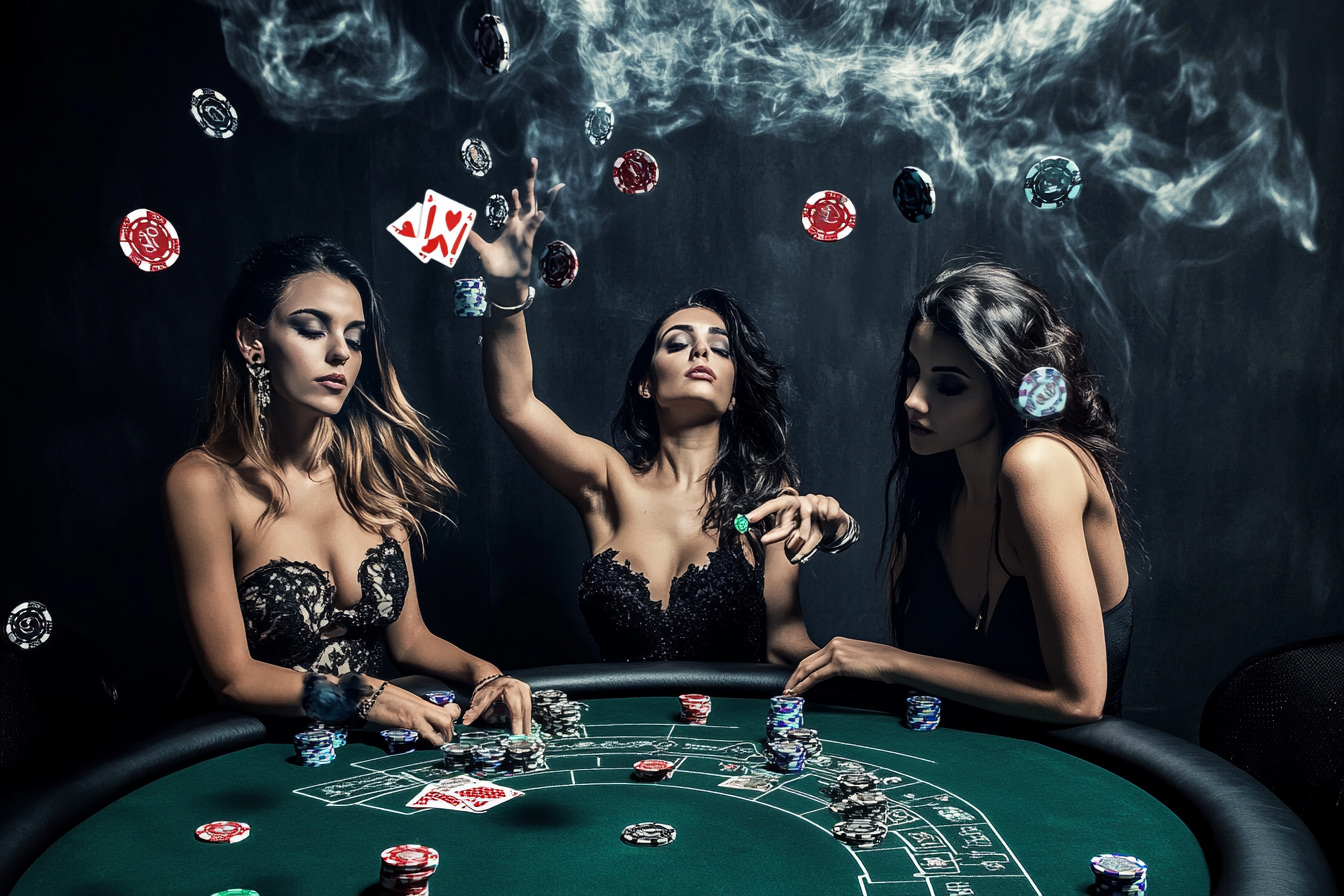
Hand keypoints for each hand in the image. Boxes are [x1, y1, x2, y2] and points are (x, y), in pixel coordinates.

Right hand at [363, 682, 461, 745]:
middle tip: (445, 737)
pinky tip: (431, 743)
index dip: (451, 716)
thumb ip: (414, 709)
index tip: (447, 725)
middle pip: (450, 716)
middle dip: (450, 730)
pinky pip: (430, 732)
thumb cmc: (382, 697)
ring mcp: (418, 712)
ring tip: (439, 742)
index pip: (447, 707)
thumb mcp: (403, 702)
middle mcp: (423, 705)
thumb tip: (420, 720)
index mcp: (421, 701)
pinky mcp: (411, 721)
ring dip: (445, 735)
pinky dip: (434, 740)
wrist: (370, 694)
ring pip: (445, 722)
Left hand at [461, 675, 532, 734]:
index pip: (515, 710)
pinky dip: (526, 718)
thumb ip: (475, 711)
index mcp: (510, 690)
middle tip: (523, 738)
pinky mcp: (527, 693)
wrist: (492, 678)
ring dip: (526, 723)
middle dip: (524, 726)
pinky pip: (529, 708)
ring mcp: (525, 690)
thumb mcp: (481, 700)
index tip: (516, 735)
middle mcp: (520, 689)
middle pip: (525, 710)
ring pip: (528, 710)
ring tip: (525, 735)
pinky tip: (525, 727)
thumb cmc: (488, 689)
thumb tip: (466, 721)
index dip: (516, 723)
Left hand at [466, 157, 563, 284]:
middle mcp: (521, 226)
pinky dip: (537, 219)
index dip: (515, 195)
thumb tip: (458, 228)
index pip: (515, 204)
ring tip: (556, 186)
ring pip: (537, 210)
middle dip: (531, 181)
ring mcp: (526, 232)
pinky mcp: (527, 241)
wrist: (503, 285)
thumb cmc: (494, 268)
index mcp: (511, 225)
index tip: (513, 187)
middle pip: (528, 198)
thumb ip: (472, 237)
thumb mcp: (480, 250)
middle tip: (533, 161)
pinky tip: (541, 211)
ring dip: (546, 198)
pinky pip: (534, 227)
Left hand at [744, 487, 849, 563]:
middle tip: (782, 543)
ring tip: (810, 539)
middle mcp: (798, 501)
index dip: (760, 511)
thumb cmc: (810, 526)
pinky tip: (828, 521)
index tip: (747, 519)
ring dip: (809, 532)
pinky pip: (828, 513)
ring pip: (808, 517)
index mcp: (788, 507)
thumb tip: (789, 558)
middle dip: (781, 531)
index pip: (772, 505)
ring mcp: (814, 499)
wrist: (833, 519)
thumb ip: (792, 542)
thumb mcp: (798, 534)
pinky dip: (828, 520)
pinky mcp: (829, 502)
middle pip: (789, 513)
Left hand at [783, 637, 900, 694]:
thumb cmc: (880, 663)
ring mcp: (835, 652)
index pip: (813, 657)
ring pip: (807, 668)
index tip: (795, 681)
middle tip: (786, 689)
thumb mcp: (858, 658)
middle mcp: (834, 643)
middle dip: (794, 676)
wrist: (892, 662)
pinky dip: (804, 686)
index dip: (802, 670)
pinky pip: (816, 676)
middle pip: (806, 661)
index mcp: (837, 642)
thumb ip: (845, 661)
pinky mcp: (839, 663)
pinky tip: (798, 693)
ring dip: (795, 682)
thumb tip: (838, 672)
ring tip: (789, 694)